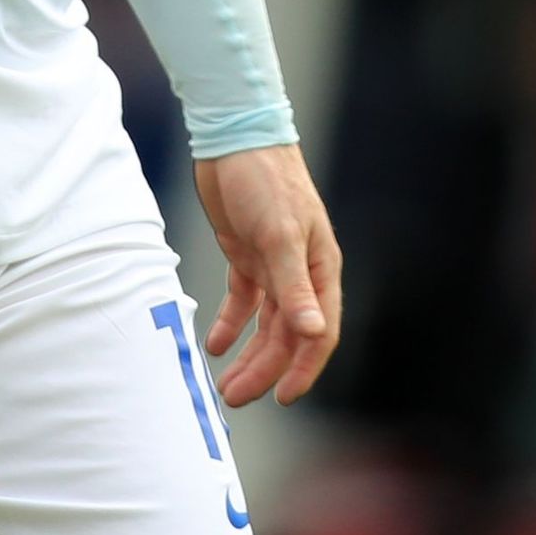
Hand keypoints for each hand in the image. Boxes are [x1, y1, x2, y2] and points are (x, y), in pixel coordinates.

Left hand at [192, 144, 342, 407]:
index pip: (319, 331)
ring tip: (225, 384)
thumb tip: (313, 333)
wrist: (235, 136)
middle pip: (287, 334)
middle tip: (235, 398)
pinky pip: (243, 301)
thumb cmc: (266, 179)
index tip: (283, 398)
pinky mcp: (246, 254)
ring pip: (265, 324)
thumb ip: (295, 286)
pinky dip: (231, 324)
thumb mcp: (280, 235)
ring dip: (248, 354)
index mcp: (320, 268)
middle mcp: (300, 271)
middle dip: (265, 368)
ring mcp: (273, 264)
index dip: (304, 368)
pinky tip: (215, 344)